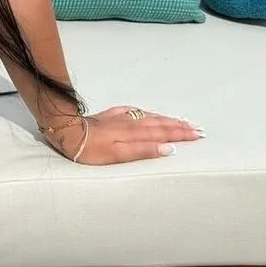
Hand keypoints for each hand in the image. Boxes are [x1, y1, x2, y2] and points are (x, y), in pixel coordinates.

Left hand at [47, 106, 204, 164]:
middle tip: (197, 128)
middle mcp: (129, 123)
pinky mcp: (108, 115)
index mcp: (133, 133)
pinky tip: (146, 113)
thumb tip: (168, 148)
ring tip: (180, 120)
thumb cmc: (90, 149)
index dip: (181, 134)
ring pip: (148, 116)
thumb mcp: (117, 155)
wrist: (66, 132)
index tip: (198, 134)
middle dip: (179, 126)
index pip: (163, 133)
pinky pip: (133, 111)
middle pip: (158, 124)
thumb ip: (142, 151)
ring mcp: (118, 117)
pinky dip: (145, 113)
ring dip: (165, 119)